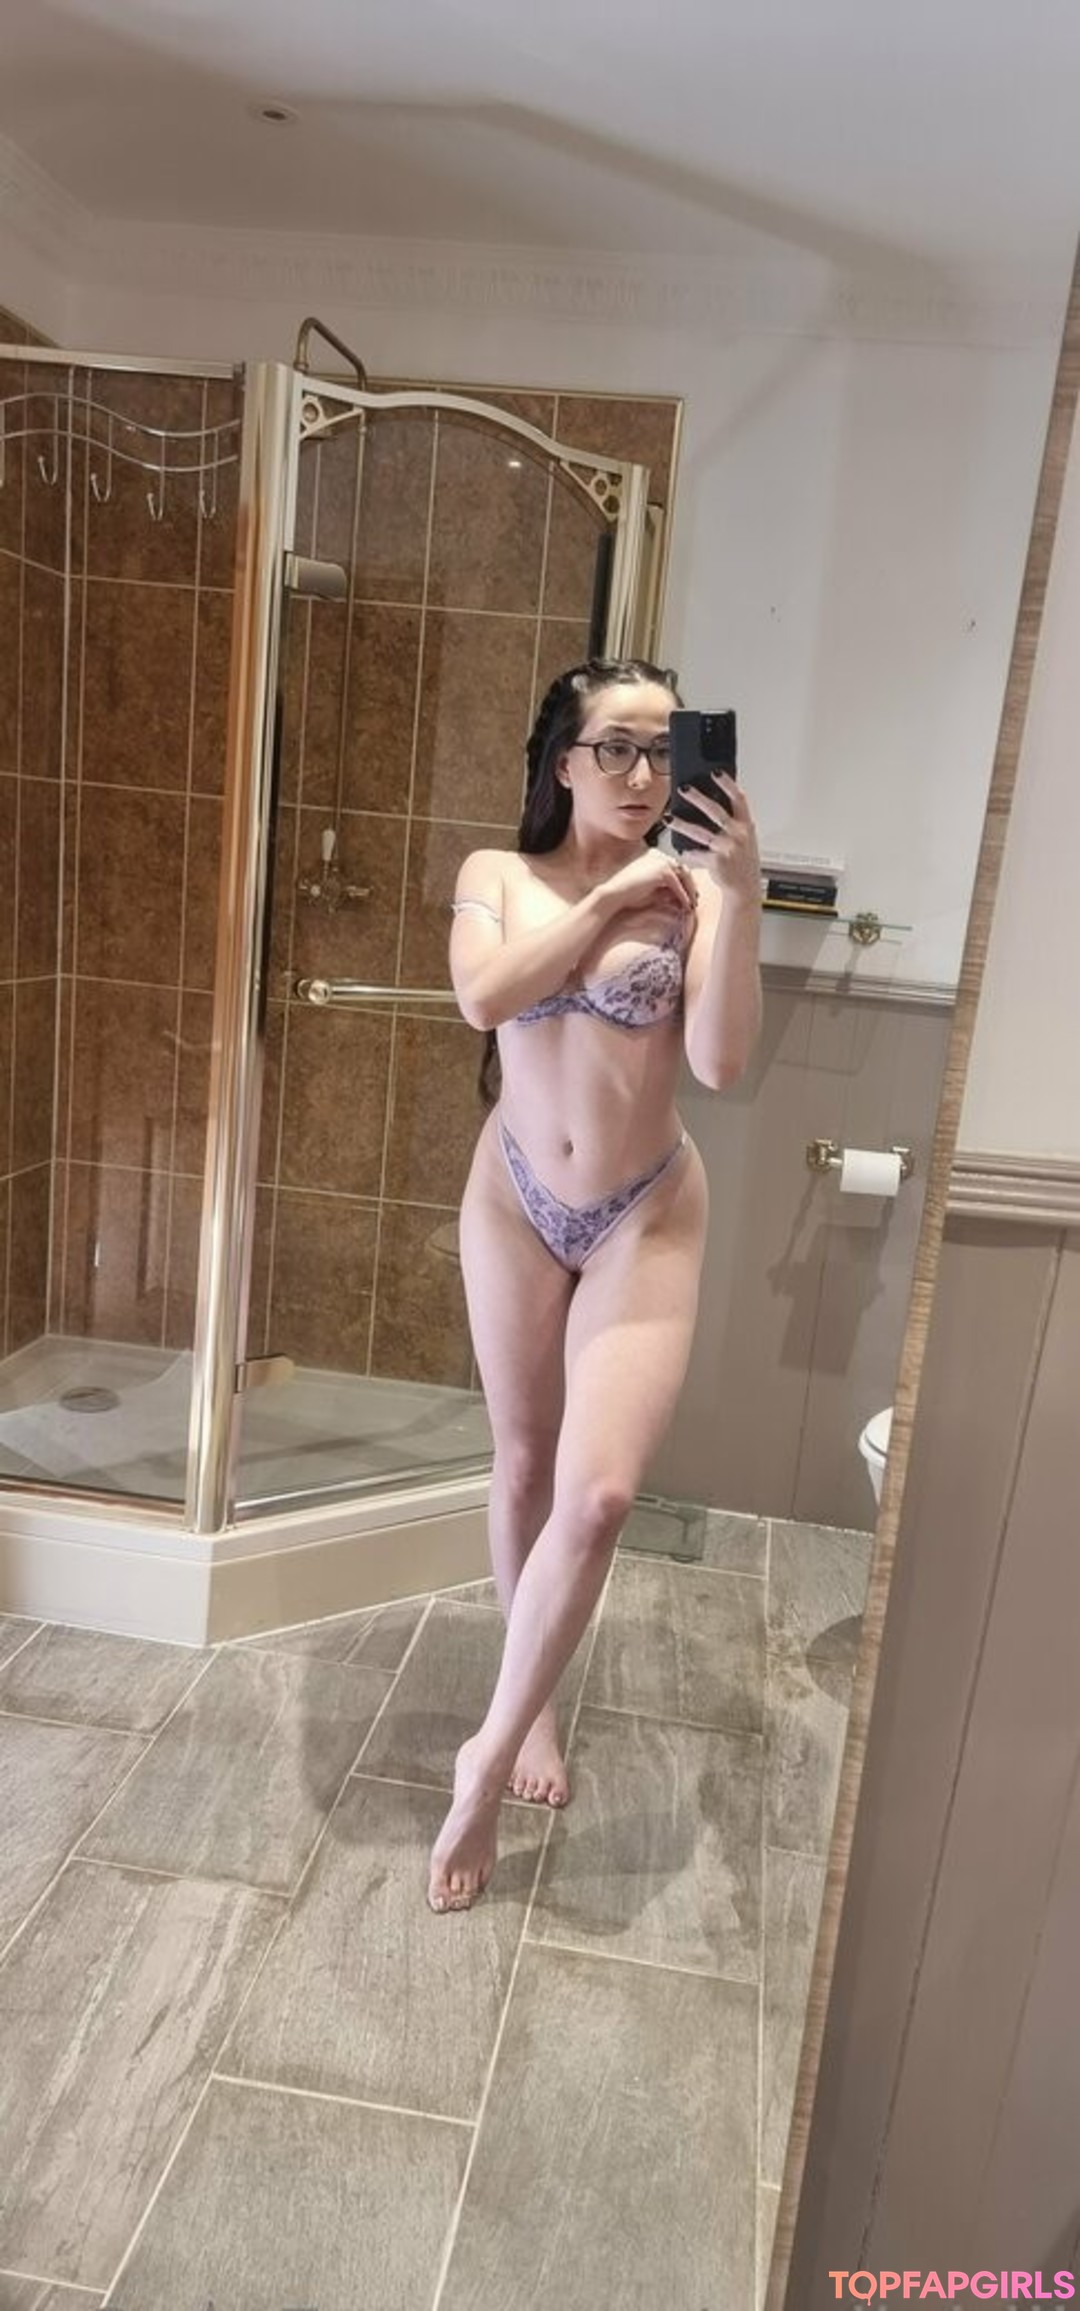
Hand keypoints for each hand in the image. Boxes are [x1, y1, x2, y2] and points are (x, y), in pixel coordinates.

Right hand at [597, 848, 697, 917]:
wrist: (614, 895)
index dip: (683, 880)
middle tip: (695, 899)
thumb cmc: (628, 894)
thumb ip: (666, 888)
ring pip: (683, 876)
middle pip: (682, 869)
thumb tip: (682, 894)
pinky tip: (686, 907)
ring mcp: (661, 861)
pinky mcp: (663, 871)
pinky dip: (684, 896)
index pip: (675, 866)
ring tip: (692, 905)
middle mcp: (658, 854)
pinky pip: (678, 886)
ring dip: (689, 891)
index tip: (688, 892)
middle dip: (689, 885)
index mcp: (653, 855)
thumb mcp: (651, 888)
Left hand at [668, 775, 760, 905]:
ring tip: (669, 818)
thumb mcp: (745, 837)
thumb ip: (733, 821)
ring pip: (700, 832)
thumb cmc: (742, 861)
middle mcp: (738, 835)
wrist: (744, 887)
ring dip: (682, 824)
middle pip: (716, 811)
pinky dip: (688, 852)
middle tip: (683, 788)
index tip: (715, 772)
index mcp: (747, 825)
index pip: (738, 799)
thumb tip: (712, 801)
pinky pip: (697, 853)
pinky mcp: (716, 862)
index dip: (727, 784)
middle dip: (698, 798)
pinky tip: (681, 849)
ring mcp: (727, 848)